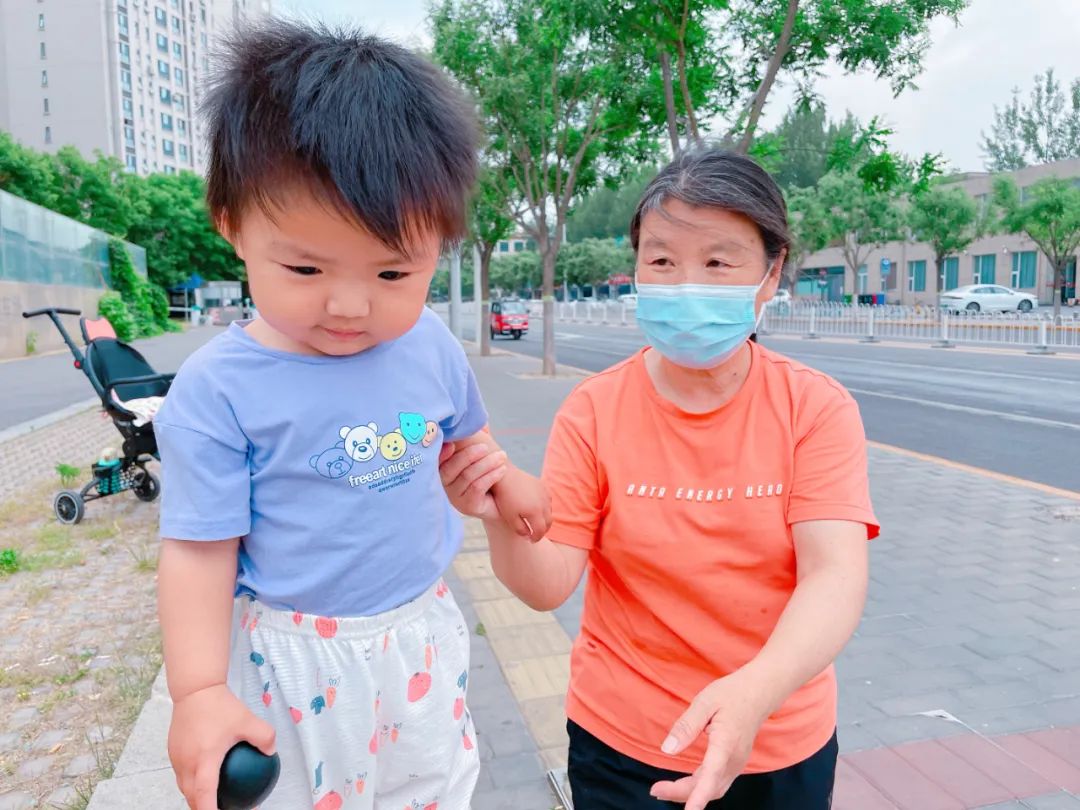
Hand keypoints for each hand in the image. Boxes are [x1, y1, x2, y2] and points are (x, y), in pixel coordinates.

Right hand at [168, 683, 275, 809]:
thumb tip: (271, 753)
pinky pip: (184, 776)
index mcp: (204, 759)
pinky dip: (195, 784)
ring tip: (217, 800)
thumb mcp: (248, 720)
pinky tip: (210, 778)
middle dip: (205, 809)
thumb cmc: (221, 706)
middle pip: (193, 798)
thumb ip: (264, 737)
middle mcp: (186, 764)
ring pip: (186, 788)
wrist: (195, 690)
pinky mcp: (174, 754)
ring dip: (198, 798)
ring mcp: (177, 760)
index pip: (204, 795)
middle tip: (227, 808)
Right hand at [439, 441, 507, 521]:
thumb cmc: (488, 471)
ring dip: (487, 464)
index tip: (452, 444)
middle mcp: (445, 483)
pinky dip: (491, 476)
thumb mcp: (481, 452)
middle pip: (451, 467)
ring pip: (468, 476)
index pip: (437, 459)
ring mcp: (455, 496)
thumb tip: (476, 416)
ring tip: (502, 456)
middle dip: (470, 454)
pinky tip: (502, 470)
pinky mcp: (467, 506)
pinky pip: (477, 487)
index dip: (442, 452)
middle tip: (488, 447)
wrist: (503, 499)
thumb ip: (476, 435)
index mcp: (444, 467)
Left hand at [491, 466, 551, 540]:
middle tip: (535, 534)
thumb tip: (528, 535)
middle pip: (548, 522)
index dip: (536, 538)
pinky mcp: (543, 486)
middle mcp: (544, 503)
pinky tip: (536, 509)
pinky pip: (548, 501)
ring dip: (544, 519)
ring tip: (535, 523)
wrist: (505, 475)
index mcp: (535, 512)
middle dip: (542, 530)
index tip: (531, 540)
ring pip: (549, 511)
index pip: (540, 531)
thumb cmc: (505, 498)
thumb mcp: (509, 517)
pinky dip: (544, 508)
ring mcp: (545, 493)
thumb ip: (520, 529)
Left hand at [650, 672, 768, 809]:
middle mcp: (734, 759)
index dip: (699, 795)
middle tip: (655, 790)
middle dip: (682, 794)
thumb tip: (667, 749)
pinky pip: (717, 783)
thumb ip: (686, 726)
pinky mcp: (734, 764)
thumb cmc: (731, 694)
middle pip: (709, 787)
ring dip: (689, 794)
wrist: (758, 693)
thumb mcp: (704, 702)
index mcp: (726, 743)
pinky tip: (683, 785)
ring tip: (663, 790)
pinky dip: (699, 788)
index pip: (713, 773)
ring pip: (713, 789)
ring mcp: (737, 763)